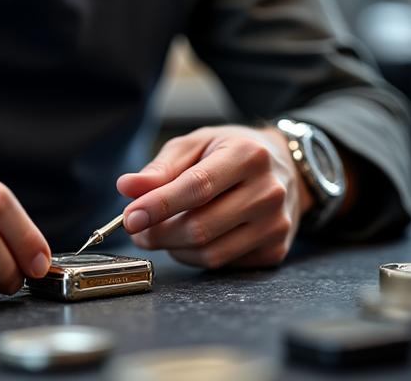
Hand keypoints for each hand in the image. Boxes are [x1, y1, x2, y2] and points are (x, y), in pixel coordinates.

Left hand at [117, 126, 313, 267]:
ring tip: (161, 232)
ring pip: (210, 253)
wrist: (284, 168)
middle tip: (137, 230)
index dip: (158, 205)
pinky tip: (189, 239)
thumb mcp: (194, 146)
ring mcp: (276, 225)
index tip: (129, 217)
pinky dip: (194, 257)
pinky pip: (222, 264)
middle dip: (158, 234)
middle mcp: (268, 191)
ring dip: (173, 248)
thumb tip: (126, 187)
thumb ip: (160, 168)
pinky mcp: (275, 250)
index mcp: (248, 155)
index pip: (197, 187)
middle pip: (200, 227)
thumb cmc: (229, 153)